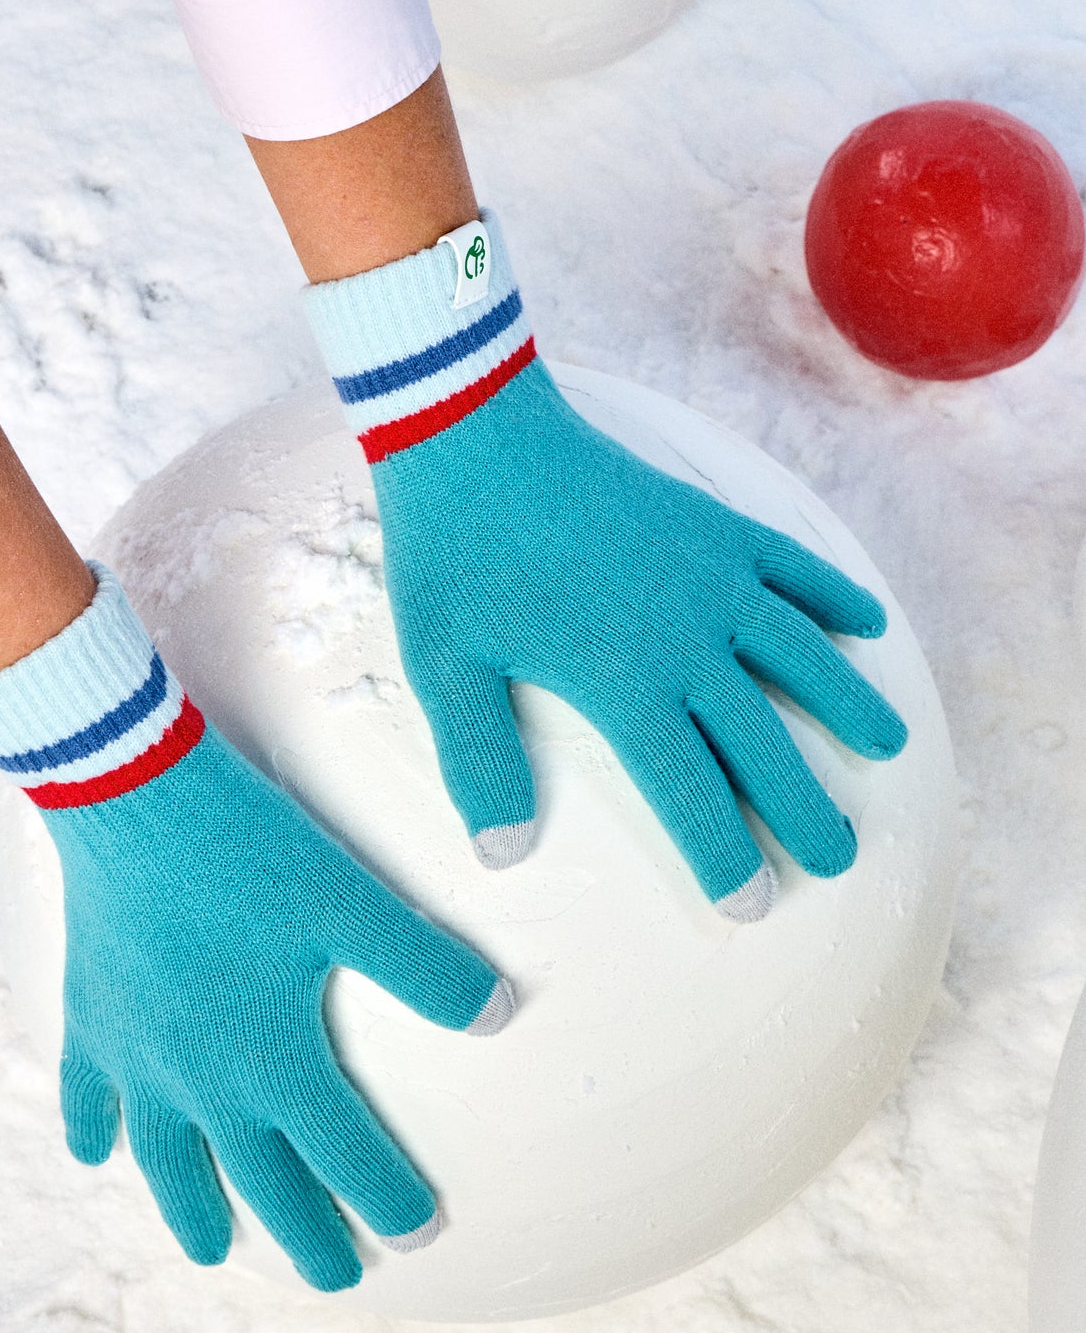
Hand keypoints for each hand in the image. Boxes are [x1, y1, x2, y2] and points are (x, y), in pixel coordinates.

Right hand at [52, 728, 510, 1290]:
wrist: (128, 793)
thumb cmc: (249, 845)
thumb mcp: (353, 899)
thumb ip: (428, 967)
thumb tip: (502, 1015)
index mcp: (276, 1060)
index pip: (347, 1155)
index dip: (388, 1200)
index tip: (418, 1237)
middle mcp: (204, 1080)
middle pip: (260, 1182)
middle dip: (303, 1236)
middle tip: (333, 1277)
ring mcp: (138, 1060)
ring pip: (167, 1162)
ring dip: (193, 1212)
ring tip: (211, 1253)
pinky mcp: (89, 1023)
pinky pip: (88, 1098)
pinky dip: (94, 1133)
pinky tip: (93, 1156)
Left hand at [307, 214, 906, 919]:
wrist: (474, 426)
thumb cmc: (452, 554)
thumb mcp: (444, 668)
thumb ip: (479, 762)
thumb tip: (503, 853)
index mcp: (623, 679)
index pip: (690, 788)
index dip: (724, 853)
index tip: (754, 905)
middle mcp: (686, 633)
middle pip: (763, 736)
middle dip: (805, 805)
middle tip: (839, 858)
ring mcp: (711, 573)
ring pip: (801, 652)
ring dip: (847, 702)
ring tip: (888, 747)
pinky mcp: (713, 523)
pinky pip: (793, 566)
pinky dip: (834, 596)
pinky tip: (867, 623)